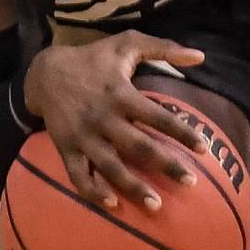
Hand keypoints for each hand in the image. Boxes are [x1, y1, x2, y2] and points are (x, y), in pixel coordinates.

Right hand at [21, 34, 210, 210]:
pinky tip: (113, 205)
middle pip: (139, 146)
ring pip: (111, 166)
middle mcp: (104, 118)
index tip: (204, 149)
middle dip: (166, 165)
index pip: (158, 116)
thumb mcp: (127, 43)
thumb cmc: (93, 58)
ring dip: (133, 187)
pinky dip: (94, 192)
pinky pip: (79, 176)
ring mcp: (84, 136)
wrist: (45, 72)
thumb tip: (200, 56)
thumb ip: (163, 47)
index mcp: (121, 94)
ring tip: (157, 205)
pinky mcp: (66, 149)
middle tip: (190, 182)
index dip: (182, 132)